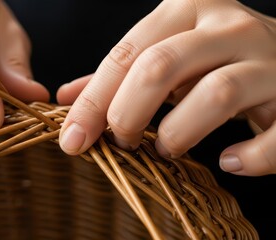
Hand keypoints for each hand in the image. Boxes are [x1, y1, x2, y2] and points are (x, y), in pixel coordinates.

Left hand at [58, 0, 275, 175]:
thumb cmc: (213, 59)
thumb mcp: (165, 55)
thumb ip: (118, 76)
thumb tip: (65, 99)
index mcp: (187, 9)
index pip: (125, 55)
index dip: (93, 101)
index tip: (73, 140)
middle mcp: (228, 26)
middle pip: (160, 67)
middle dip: (127, 114)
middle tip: (121, 142)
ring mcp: (268, 59)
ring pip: (214, 95)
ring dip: (177, 134)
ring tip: (166, 149)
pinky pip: (275, 136)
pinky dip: (248, 157)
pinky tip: (229, 162)